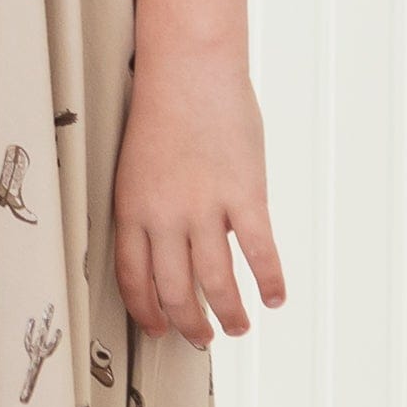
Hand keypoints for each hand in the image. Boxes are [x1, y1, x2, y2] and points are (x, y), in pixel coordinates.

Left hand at [114, 54, 287, 343]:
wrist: (189, 68)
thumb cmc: (163, 107)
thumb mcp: (137, 165)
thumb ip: (150, 206)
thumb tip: (171, 242)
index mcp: (131, 209)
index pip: (134, 279)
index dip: (147, 312)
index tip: (158, 329)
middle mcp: (165, 217)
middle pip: (175, 290)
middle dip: (189, 324)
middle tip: (201, 338)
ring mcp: (205, 208)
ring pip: (216, 282)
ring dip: (229, 313)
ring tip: (237, 327)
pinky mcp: (245, 195)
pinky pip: (260, 252)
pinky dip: (270, 281)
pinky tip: (274, 298)